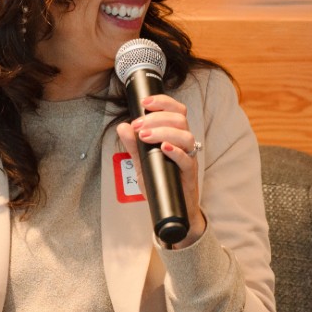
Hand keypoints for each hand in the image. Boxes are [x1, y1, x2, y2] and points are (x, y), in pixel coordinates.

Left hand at [116, 92, 206, 248]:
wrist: (171, 209)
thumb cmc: (160, 182)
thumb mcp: (141, 162)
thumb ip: (133, 145)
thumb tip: (122, 126)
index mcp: (174, 135)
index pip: (175, 111)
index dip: (163, 102)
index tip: (145, 102)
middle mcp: (184, 143)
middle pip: (179, 119)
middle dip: (156, 117)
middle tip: (138, 125)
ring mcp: (188, 158)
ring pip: (185, 135)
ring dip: (163, 131)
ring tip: (145, 136)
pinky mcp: (189, 173)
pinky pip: (187, 158)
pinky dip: (176, 151)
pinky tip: (164, 148)